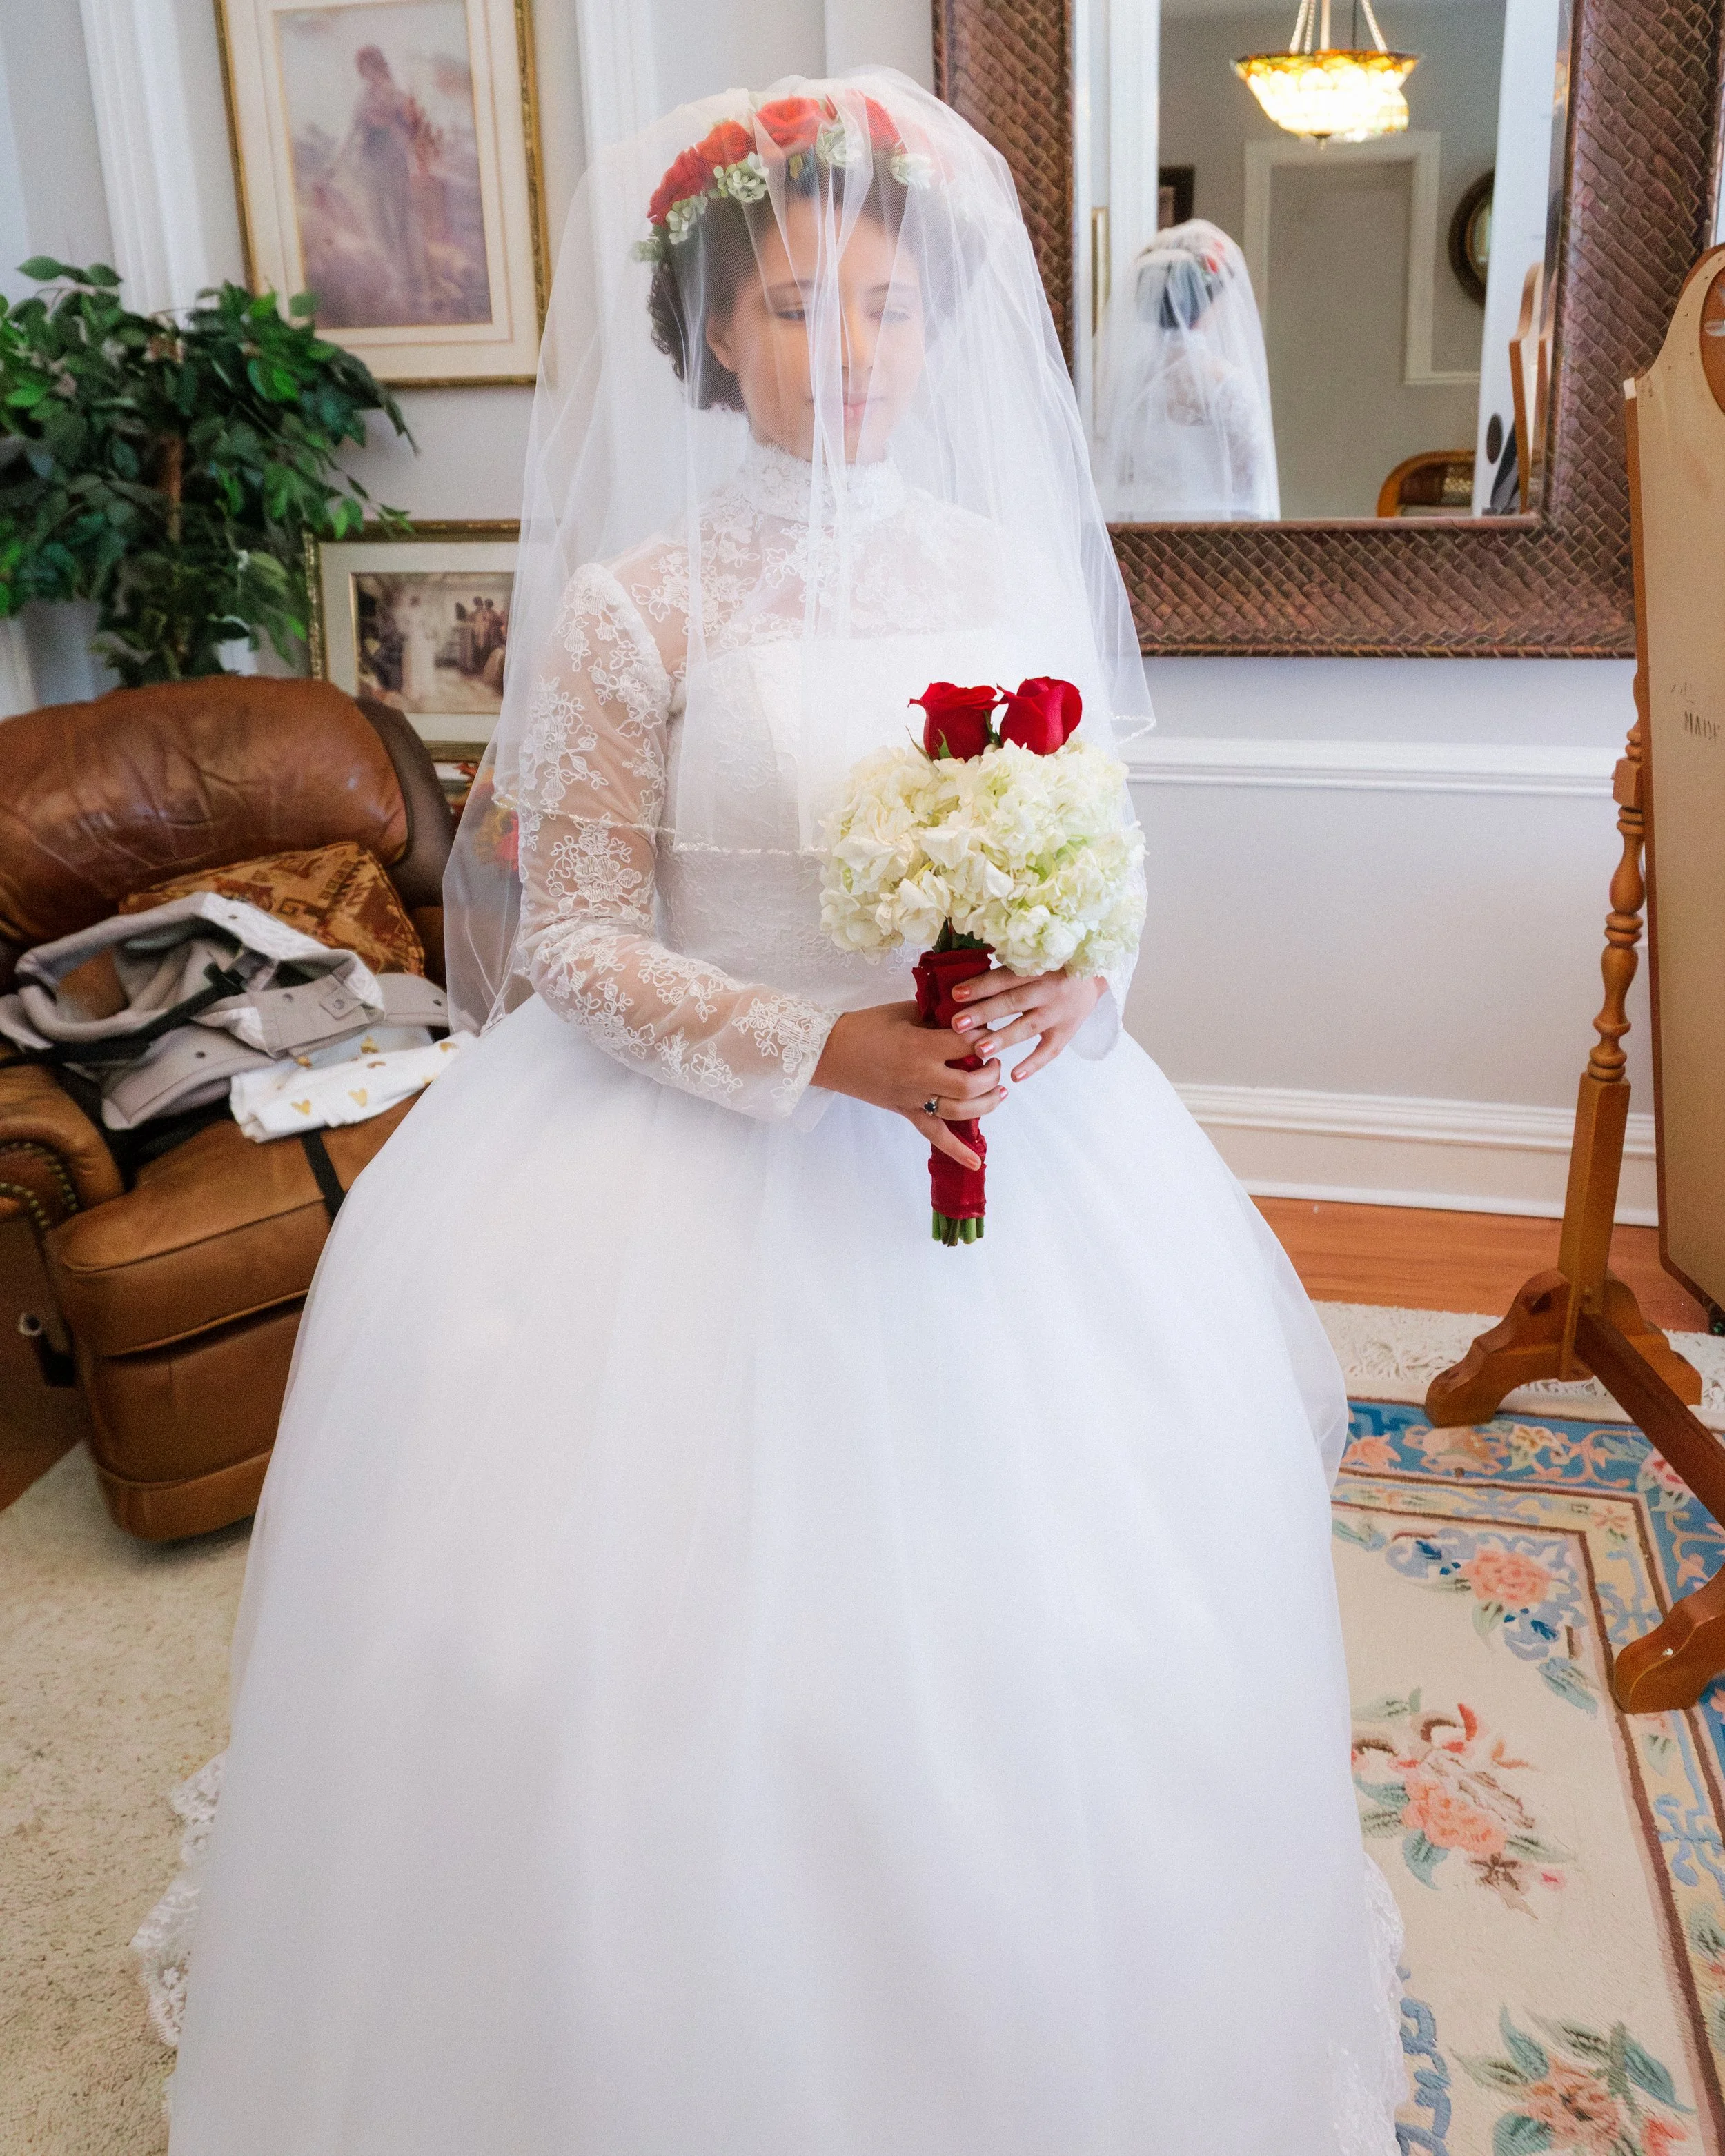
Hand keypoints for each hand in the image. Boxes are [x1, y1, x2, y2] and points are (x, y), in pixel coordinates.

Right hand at [812, 1000, 1007, 1170]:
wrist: (831, 1051)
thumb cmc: (867, 1027)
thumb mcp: (906, 1012)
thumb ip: (938, 1017)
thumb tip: (967, 1019)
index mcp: (921, 1047)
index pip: (968, 1045)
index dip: (985, 1038)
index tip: (986, 1033)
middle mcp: (921, 1077)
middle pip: (972, 1084)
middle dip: (992, 1073)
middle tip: (993, 1062)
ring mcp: (914, 1099)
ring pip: (961, 1112)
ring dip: (986, 1103)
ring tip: (998, 1091)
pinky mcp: (906, 1112)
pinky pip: (934, 1136)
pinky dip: (957, 1151)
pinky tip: (976, 1162)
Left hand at [947, 967, 1104, 1081]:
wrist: (1093, 976)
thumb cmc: (1053, 964)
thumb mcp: (1035, 956)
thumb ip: (1009, 965)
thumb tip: (967, 969)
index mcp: (1040, 966)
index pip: (1006, 977)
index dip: (981, 986)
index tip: (955, 995)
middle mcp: (1050, 990)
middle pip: (1013, 1002)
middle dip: (984, 1013)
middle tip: (957, 1024)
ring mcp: (1060, 1013)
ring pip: (1028, 1027)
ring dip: (1003, 1039)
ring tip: (980, 1050)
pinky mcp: (1066, 1032)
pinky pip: (1050, 1051)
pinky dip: (1033, 1064)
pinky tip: (1015, 1077)